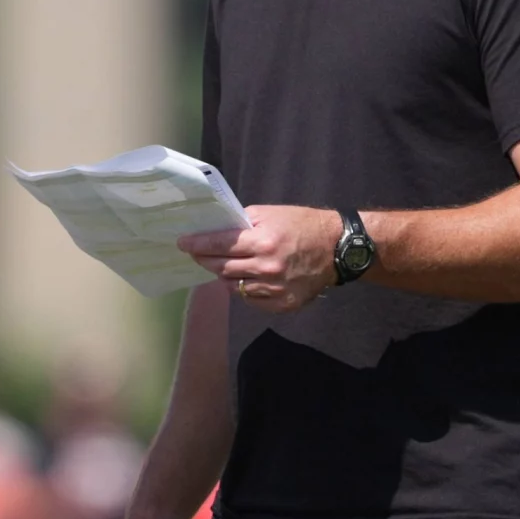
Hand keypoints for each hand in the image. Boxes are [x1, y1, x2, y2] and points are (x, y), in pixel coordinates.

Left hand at [179, 205, 339, 312]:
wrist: (337, 248)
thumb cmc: (302, 225)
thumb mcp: (270, 214)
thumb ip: (242, 224)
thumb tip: (215, 231)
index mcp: (263, 242)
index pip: (219, 245)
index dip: (197, 245)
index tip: (182, 244)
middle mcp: (267, 268)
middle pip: (221, 269)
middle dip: (205, 261)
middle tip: (196, 255)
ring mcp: (275, 289)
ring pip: (234, 287)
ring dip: (226, 276)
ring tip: (226, 265)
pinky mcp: (283, 305)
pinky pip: (252, 300)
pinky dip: (245, 289)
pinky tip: (248, 278)